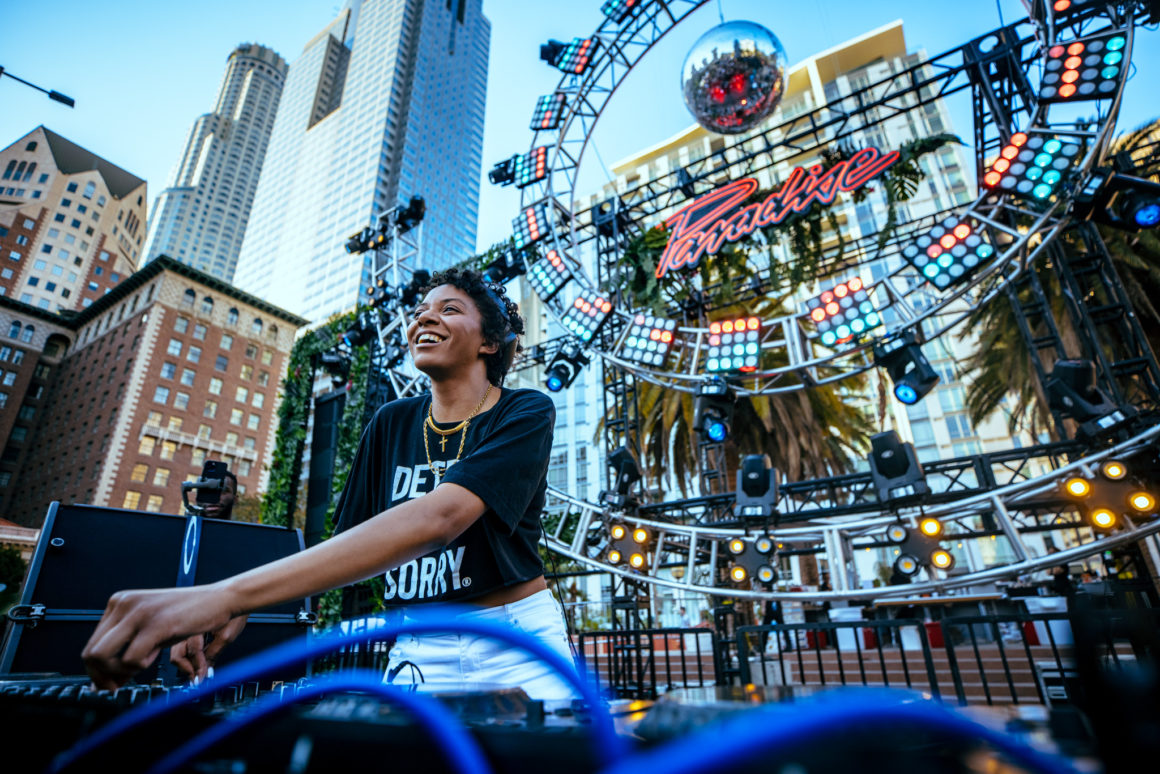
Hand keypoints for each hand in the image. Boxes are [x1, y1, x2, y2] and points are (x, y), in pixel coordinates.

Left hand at [82, 584, 236, 689]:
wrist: (220, 599)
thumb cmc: (189, 614)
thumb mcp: (151, 629)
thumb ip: (127, 648)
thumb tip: (105, 679)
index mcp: (120, 602)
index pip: (91, 644)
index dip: (97, 670)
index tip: (107, 683)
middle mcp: (124, 604)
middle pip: (92, 653)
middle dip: (103, 676)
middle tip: (117, 685)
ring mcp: (138, 613)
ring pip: (104, 657)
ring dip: (122, 671)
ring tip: (143, 664)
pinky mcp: (156, 624)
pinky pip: (131, 659)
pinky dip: (141, 666)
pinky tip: (156, 655)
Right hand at [170, 615, 249, 682]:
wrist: (235, 598)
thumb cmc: (234, 613)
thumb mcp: (227, 636)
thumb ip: (213, 654)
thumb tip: (205, 671)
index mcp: (196, 625)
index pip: (192, 652)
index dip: (196, 668)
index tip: (199, 679)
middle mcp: (185, 626)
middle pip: (176, 654)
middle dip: (186, 668)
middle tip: (196, 677)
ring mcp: (183, 627)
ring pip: (176, 651)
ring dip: (186, 662)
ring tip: (197, 670)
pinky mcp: (185, 628)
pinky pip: (180, 645)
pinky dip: (187, 654)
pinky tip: (197, 658)